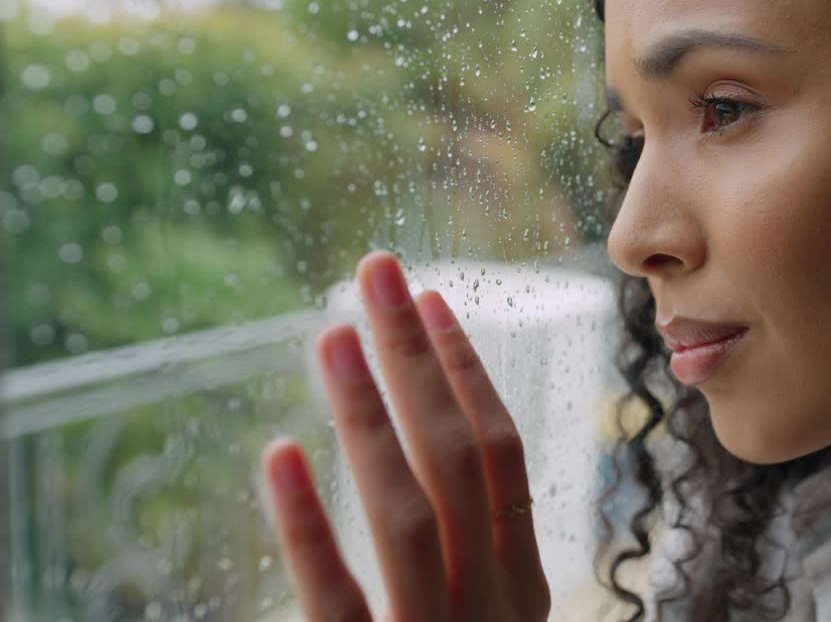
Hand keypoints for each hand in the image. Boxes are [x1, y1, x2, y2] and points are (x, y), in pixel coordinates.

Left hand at [261, 250, 550, 621]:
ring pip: (407, 513)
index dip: (466, 372)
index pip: (503, 457)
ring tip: (333, 334)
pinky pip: (335, 599)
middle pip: (458, 460)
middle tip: (377, 271)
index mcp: (522, 591)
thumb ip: (469, 571)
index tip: (431, 302)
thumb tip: (434, 462)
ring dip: (370, 415)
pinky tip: (279, 456)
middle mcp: (492, 608)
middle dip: (419, 356)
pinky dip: (307, 527)